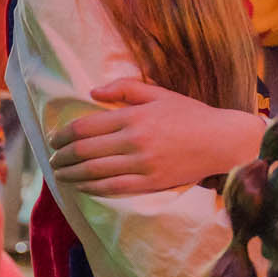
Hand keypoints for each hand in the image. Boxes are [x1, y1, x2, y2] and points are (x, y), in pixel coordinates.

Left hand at [48, 80, 264, 196]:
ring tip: (62, 174)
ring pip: (94, 172)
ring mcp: (143, 164)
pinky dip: (92, 188)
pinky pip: (113, 188)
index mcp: (134, 116)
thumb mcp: (161, 94)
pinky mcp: (152, 182)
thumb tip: (93, 93)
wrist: (224, 141)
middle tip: (53, 159)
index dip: (62, 135)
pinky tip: (83, 186)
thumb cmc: (193, 115)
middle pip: (84, 151)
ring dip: (71, 174)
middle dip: (62, 157)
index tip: (53, 139)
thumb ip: (126, 88)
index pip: (85, 127)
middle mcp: (135, 141)